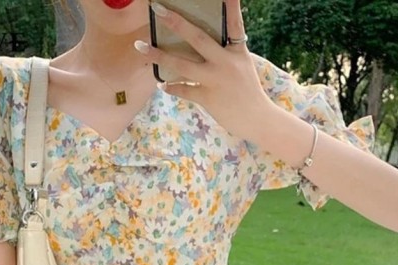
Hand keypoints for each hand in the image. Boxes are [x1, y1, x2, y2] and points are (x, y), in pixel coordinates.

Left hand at [137, 0, 273, 141]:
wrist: (257, 119)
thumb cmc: (248, 92)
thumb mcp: (242, 65)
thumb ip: (225, 52)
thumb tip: (201, 44)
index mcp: (237, 50)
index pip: (234, 23)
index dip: (230, 5)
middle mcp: (225, 62)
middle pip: (197, 38)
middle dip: (176, 23)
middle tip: (158, 9)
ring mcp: (215, 79)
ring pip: (182, 65)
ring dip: (158, 55)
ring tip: (140, 47)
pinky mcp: (208, 98)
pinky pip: (184, 90)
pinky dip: (172, 87)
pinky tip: (161, 85)